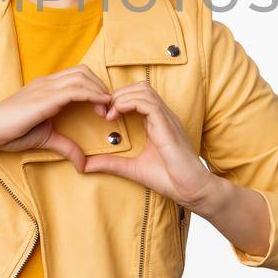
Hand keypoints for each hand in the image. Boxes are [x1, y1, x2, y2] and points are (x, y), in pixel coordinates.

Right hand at [0, 64, 113, 172]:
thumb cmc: (10, 132)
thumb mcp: (45, 138)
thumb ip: (65, 146)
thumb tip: (83, 164)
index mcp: (46, 87)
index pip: (77, 75)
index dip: (95, 87)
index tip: (104, 107)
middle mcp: (47, 82)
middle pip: (84, 71)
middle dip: (101, 86)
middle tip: (109, 108)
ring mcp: (45, 88)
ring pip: (82, 77)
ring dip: (100, 91)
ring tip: (107, 110)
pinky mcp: (44, 98)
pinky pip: (75, 90)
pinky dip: (93, 96)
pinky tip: (101, 107)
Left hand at [85, 82, 220, 211]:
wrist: (192, 190)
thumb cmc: (169, 179)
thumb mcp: (132, 169)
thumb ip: (111, 164)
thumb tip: (85, 165)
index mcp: (157, 122)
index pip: (137, 96)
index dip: (118, 99)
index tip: (102, 114)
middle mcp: (163, 116)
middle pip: (139, 87)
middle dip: (117, 94)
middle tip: (102, 111)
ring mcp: (167, 119)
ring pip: (143, 91)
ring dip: (121, 98)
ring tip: (108, 114)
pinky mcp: (168, 126)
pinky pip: (148, 103)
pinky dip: (129, 104)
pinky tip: (116, 115)